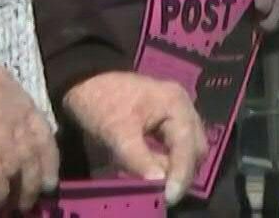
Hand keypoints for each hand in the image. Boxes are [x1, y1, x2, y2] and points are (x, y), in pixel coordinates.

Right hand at [0, 67, 57, 213]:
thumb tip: (3, 155)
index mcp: (3, 84)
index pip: (39, 124)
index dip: (46, 154)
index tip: (48, 177)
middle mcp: (6, 102)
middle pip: (34, 148)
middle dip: (35, 178)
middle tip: (29, 200)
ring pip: (21, 170)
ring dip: (17, 193)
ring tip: (10, 207)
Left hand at [63, 71, 206, 206]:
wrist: (83, 81)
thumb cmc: (101, 102)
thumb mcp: (117, 132)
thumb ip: (139, 158)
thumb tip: (158, 184)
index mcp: (176, 104)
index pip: (187, 146)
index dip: (181, 175)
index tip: (168, 198)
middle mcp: (183, 107)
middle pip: (195, 148)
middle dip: (182, 173)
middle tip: (163, 194)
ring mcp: (177, 113)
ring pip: (188, 149)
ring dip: (175, 169)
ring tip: (157, 186)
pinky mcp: (167, 120)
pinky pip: (175, 146)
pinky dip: (167, 161)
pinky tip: (152, 171)